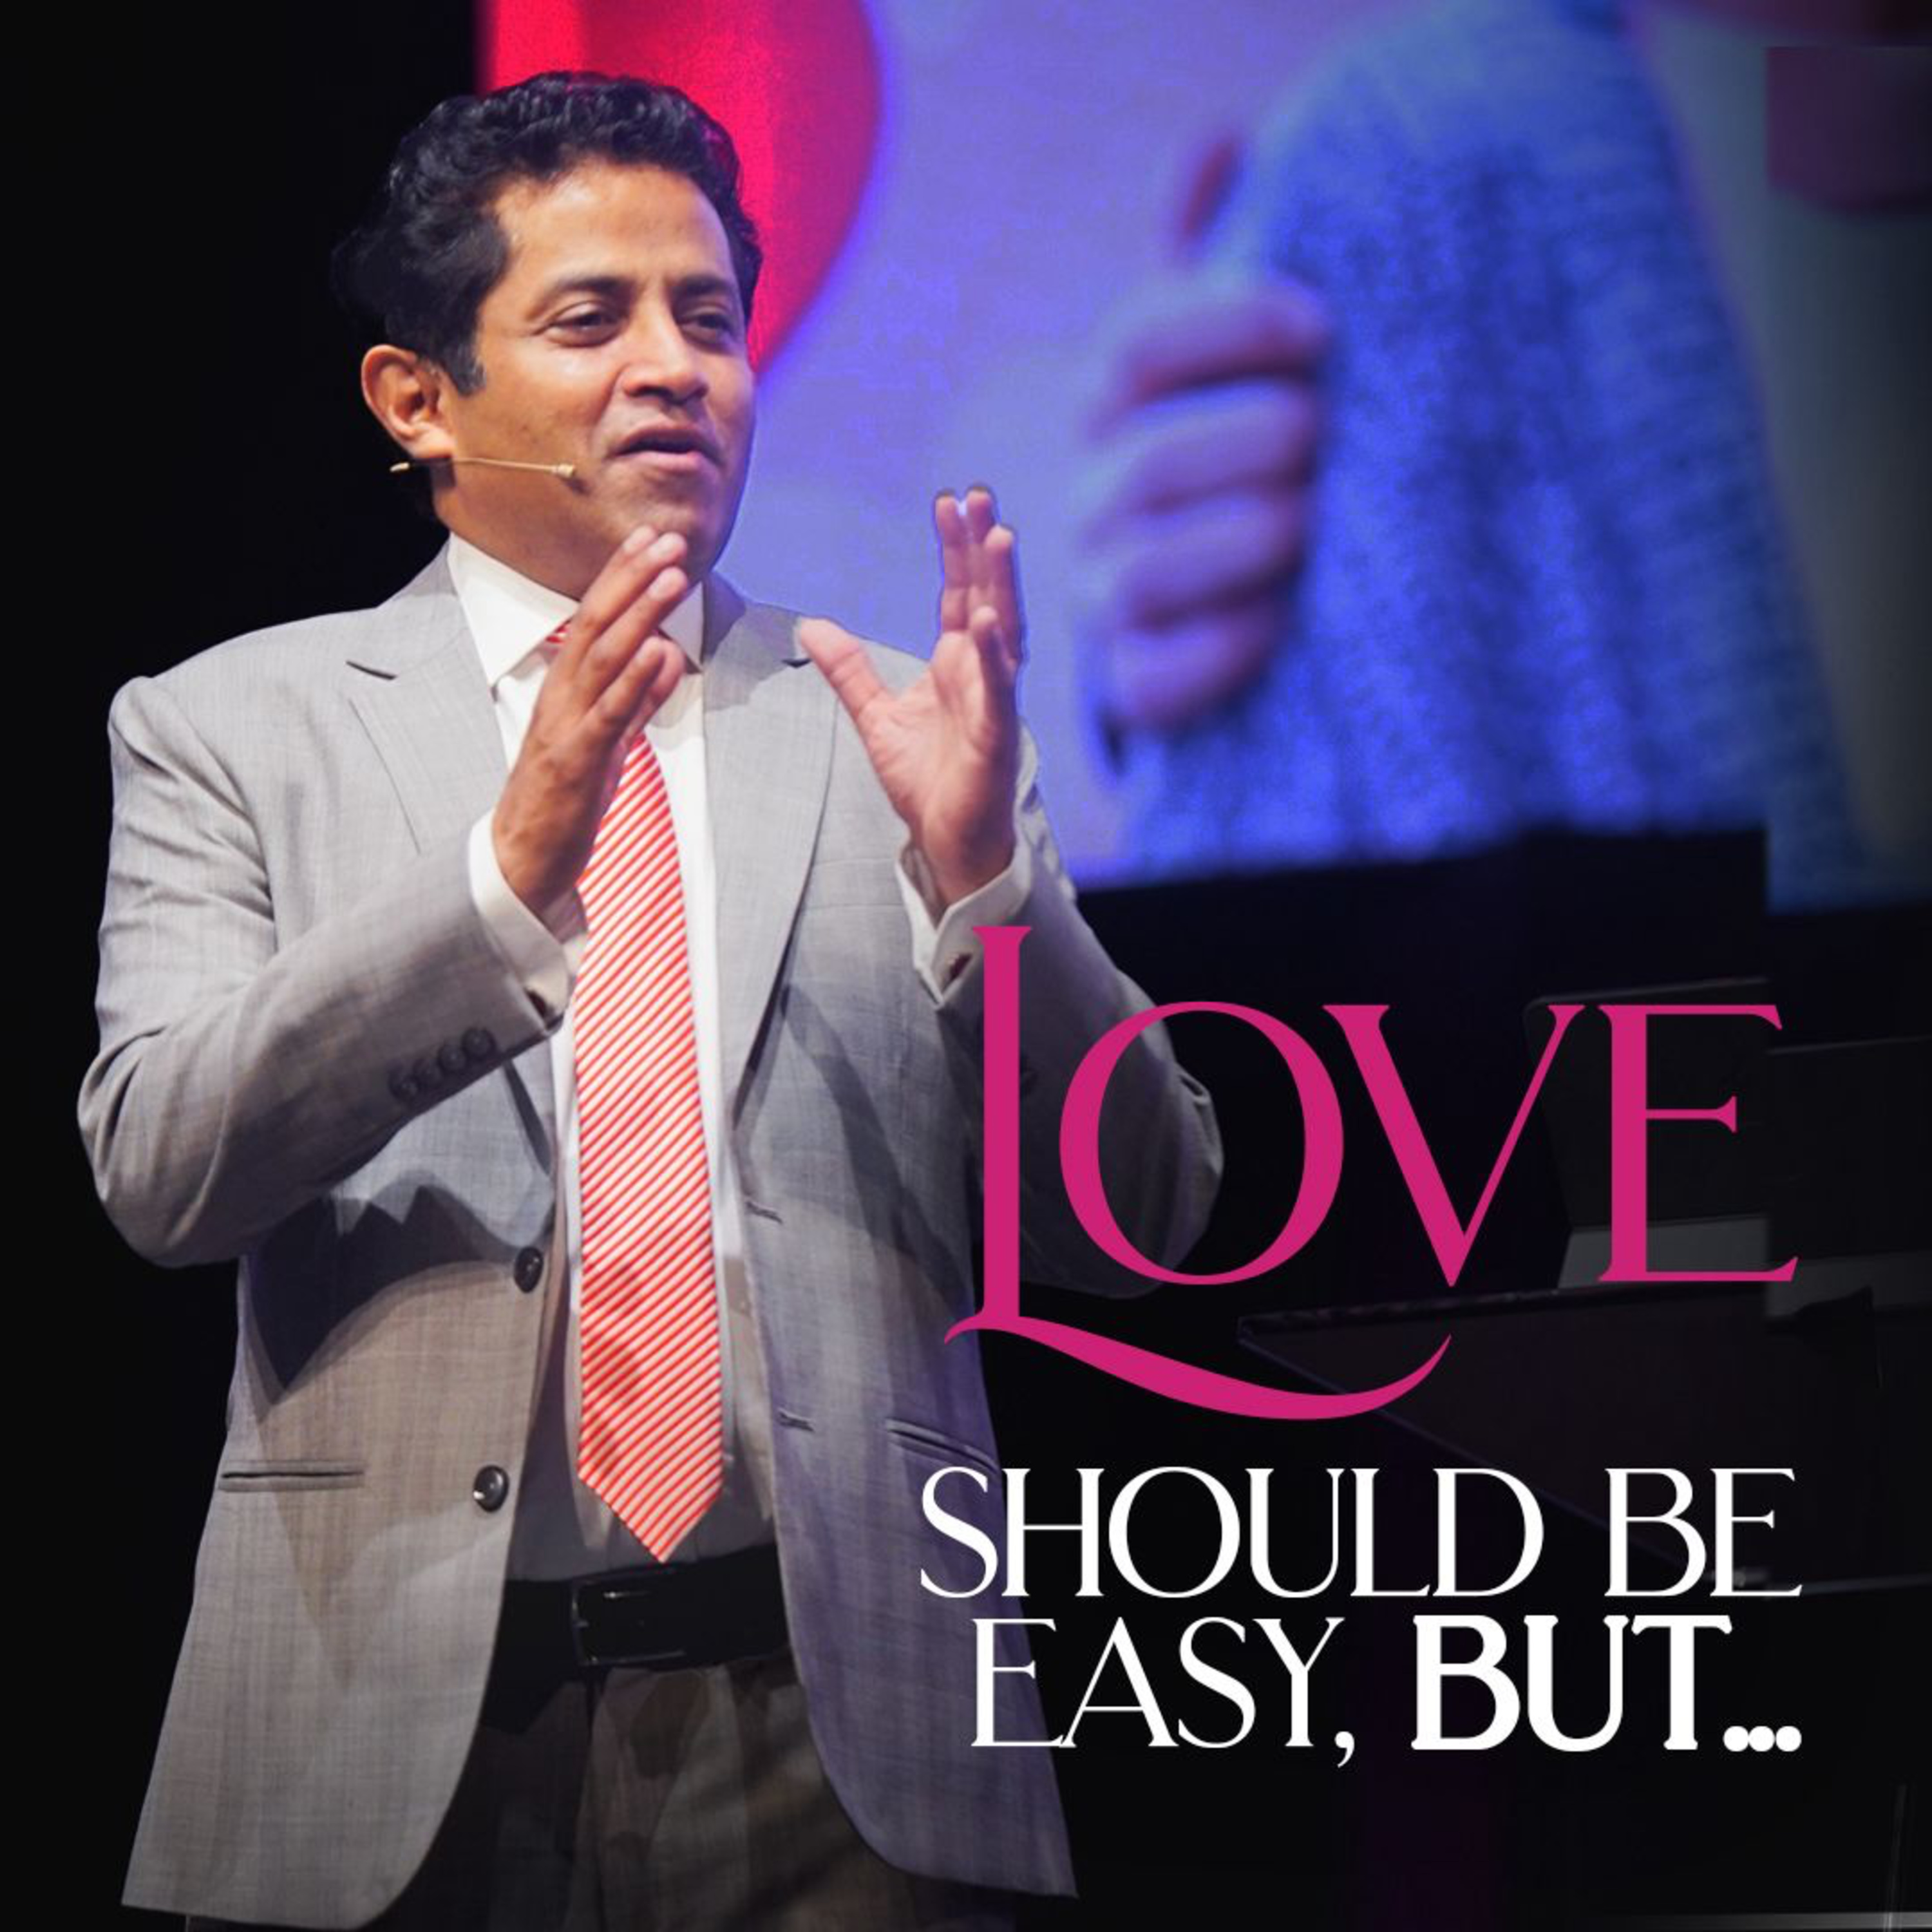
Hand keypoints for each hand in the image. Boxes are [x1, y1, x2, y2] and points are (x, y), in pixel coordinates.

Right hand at [491, 525, 689, 914]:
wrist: (522, 858)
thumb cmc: (563, 799)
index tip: (651, 539)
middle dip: (633, 578)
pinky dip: (635, 680)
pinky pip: (608, 714)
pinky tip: (658, 650)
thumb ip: (638, 700)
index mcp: (566, 689)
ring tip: (672, 577)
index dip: (623, 576)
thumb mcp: (610, 742)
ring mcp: (566, 726)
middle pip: (596, 624)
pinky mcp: (576, 762)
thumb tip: (668, 655)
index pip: (594, 619)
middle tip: (668, 539)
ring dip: (640, 613)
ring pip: (603, 657)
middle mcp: (561, 696)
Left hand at [799, 488, 1022, 909]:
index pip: (960, 593)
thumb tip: (812, 624)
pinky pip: (998, 688)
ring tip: (1000, 536)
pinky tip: (991, 620)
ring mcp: (994, 700)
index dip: (956, 549)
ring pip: (1005, 631)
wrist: (947, 841)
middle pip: (987, 596)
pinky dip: (995, 655)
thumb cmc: (926, 781)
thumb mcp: (874, 716)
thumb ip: (849, 669)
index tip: (949, 504)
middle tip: (981, 495)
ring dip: (1002, 585)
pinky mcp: (996, 734)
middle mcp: (983, 672)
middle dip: (984, 546)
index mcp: (958, 664)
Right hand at [1071, 140, 1327, 734]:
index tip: (1322, 328)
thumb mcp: (1215, 355)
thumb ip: (1209, 264)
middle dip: (1249, 441)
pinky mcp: (1131, 681)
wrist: (1187, 592)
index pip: (1136, 346)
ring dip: (1241, 540)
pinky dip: (1225, 649)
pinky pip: (1156, 678)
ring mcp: (1098, 594)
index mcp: (1108, 405)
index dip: (1230, 326)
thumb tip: (1216, 148)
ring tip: (1315, 519)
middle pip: (1144, 461)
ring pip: (1143, 571)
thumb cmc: (1226, 450)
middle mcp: (1088, 497)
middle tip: (1324, 432)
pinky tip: (1289, 618)